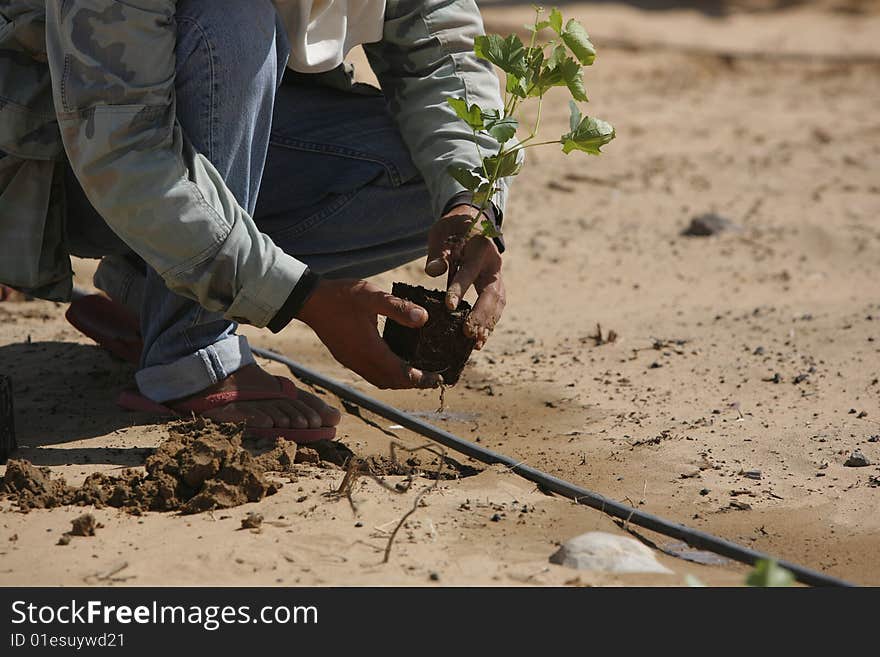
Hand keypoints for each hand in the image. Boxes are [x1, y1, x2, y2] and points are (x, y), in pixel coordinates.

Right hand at [297, 278, 441, 388]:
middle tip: (431, 378)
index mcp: (369, 349)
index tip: (437, 379)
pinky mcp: (346, 358)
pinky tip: (394, 362)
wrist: (310, 300)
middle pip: (391, 382)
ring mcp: (351, 361)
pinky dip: (386, 375)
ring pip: (380, 381)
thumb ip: (398, 308)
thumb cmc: (341, 296)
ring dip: (399, 381)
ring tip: (416, 374)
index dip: (420, 379)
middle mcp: (360, 361)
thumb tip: (424, 318)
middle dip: (412, 383)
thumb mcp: (372, 296)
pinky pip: (370, 374)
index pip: (400, 373)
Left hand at [425, 205, 505, 348]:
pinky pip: (496, 306)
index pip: (469, 271)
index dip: (460, 289)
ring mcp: (498, 276)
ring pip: (498, 303)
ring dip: (488, 323)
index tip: (449, 307)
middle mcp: (493, 264)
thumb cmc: (453, 228)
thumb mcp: (441, 232)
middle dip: (481, 314)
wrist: (473, 222)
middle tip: (468, 333)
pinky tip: (480, 339)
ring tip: (477, 343)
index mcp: (479, 248)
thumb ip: (438, 251)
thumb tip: (434, 271)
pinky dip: (490, 323)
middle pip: (492, 293)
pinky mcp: (496, 285)